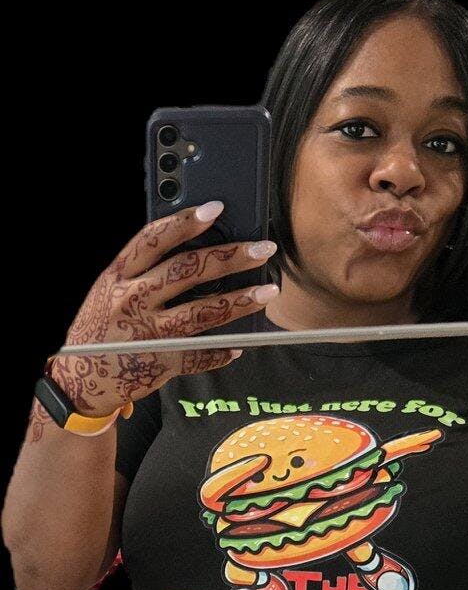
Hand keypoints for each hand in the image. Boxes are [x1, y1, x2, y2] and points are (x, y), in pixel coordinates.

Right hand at [47, 202, 278, 416]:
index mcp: (117, 276)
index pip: (153, 240)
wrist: (79, 380)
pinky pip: (198, 355)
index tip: (216, 209)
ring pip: (201, 312)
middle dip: (229, 257)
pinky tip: (239, 345)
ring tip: (266, 292)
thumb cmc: (99, 329)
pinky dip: (221, 351)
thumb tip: (191, 252)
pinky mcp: (159, 363)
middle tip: (262, 250)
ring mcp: (146, 333)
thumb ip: (141, 273)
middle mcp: (131, 300)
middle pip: (186, 271)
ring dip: (238, 301)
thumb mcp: (108, 292)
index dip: (185, 222)